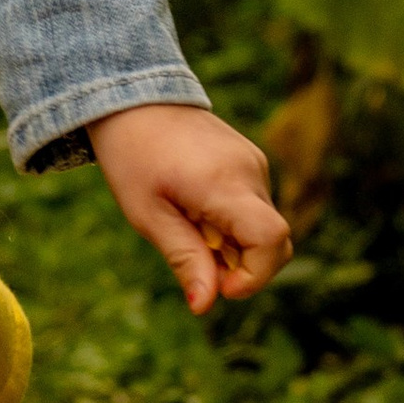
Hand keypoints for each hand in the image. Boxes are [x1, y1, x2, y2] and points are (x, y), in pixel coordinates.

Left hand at [88, 103, 290, 315]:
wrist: (131, 96)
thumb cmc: (131, 155)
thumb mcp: (147, 214)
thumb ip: (183, 258)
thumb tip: (205, 306)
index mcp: (224, 182)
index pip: (271, 240)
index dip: (255, 276)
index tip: (219, 285)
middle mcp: (250, 170)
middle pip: (273, 239)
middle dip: (242, 265)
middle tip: (193, 254)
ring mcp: (253, 160)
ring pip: (262, 224)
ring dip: (233, 242)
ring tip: (186, 219)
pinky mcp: (250, 157)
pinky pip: (254, 204)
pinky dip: (232, 221)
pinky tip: (194, 204)